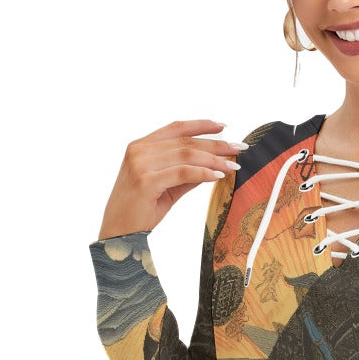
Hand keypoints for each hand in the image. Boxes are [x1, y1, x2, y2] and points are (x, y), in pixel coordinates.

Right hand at [97, 118, 246, 240]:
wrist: (119, 234)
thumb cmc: (141, 210)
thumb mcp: (168, 187)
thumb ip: (187, 172)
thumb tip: (214, 164)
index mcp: (141, 146)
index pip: (176, 128)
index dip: (201, 125)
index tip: (224, 126)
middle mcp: (139, 151)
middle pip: (185, 141)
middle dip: (216, 144)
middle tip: (239, 148)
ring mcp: (141, 165)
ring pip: (186, 155)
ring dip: (214, 159)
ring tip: (233, 165)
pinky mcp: (146, 181)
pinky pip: (182, 173)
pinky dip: (203, 173)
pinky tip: (218, 176)